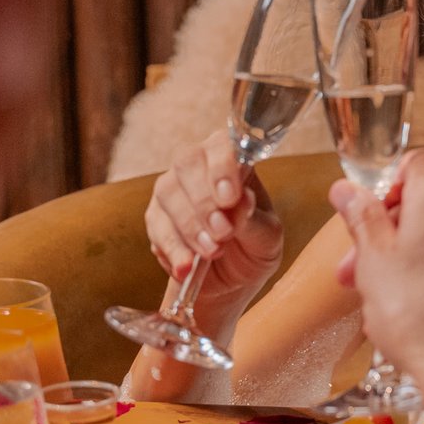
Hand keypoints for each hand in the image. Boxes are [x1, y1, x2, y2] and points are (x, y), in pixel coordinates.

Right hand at [143, 130, 282, 311]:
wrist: (235, 278)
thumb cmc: (256, 244)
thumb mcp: (267, 236)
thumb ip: (254, 219)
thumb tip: (242, 199)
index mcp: (233, 159)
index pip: (222, 145)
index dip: (222, 167)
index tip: (230, 197)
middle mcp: (198, 166)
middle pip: (187, 163)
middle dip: (204, 201)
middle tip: (223, 232)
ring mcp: (172, 189)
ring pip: (167, 193)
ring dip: (190, 226)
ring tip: (212, 252)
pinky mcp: (156, 218)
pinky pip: (156, 227)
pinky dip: (172, 248)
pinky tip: (187, 266)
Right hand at [329, 151, 423, 404]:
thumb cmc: (419, 315)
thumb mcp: (374, 261)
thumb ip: (361, 217)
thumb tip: (346, 188)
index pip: (418, 161)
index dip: (388, 183)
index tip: (368, 215)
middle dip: (389, 232)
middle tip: (356, 269)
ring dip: (412, 258)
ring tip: (382, 300)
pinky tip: (420, 315)